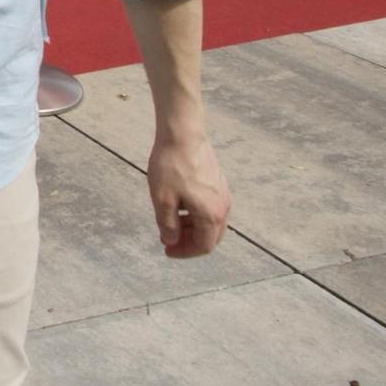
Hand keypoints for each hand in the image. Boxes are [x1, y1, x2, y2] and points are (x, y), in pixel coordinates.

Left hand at [145, 131, 229, 257]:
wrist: (183, 135)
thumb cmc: (171, 166)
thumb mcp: (162, 199)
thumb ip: (168, 225)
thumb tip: (171, 241)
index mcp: (212, 214)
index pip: (204, 246)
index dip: (185, 251)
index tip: (166, 249)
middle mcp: (223, 206)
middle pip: (210, 236)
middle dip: (188, 241)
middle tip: (167, 239)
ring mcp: (222, 193)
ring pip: (210, 222)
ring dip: (190, 227)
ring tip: (168, 223)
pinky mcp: (217, 182)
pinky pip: (209, 207)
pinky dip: (195, 214)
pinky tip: (178, 206)